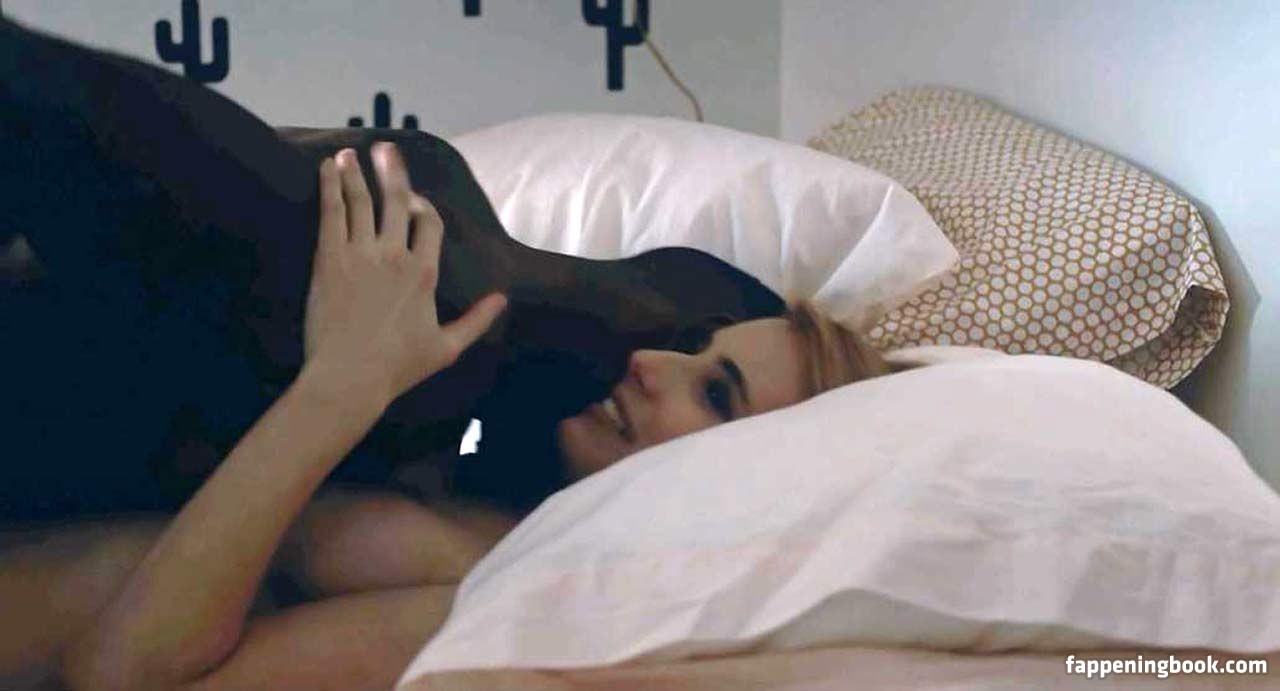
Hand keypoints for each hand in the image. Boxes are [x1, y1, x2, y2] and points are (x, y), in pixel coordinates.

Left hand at [302, 143, 505, 404]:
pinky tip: (326, 170)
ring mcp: (360, 253)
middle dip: (392, 172)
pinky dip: (330, 188)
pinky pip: (332, 213)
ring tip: (348, 152)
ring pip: (361, 201)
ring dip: (355, 173)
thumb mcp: (448, 347)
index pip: (430, 223)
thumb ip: (477, 320)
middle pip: (397, 201)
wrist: (351, 376)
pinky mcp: (329, 259)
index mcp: (424, 272)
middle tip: (385, 149)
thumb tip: (502, 299)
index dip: (425, 206)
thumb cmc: (399, 366)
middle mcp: (395, 254)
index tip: (417, 198)